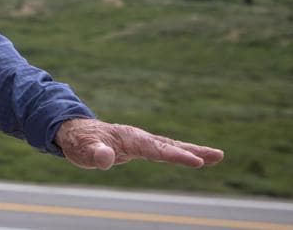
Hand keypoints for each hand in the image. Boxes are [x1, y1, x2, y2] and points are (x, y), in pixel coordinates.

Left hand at [56, 118, 223, 169]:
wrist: (75, 132)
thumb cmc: (79, 142)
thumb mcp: (83, 150)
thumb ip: (95, 154)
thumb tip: (106, 158)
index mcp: (129, 138)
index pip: (156, 149)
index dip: (176, 156)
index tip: (195, 161)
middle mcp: (139, 138)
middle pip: (170, 145)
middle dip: (193, 151)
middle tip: (217, 155)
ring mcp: (141, 141)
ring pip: (171, 146)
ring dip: (193, 151)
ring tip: (217, 156)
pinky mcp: (141, 147)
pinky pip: (165, 150)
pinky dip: (181, 154)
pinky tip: (196, 159)